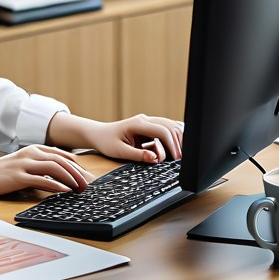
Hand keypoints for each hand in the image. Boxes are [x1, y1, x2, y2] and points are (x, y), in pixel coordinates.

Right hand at [0, 144, 94, 197]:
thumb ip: (38, 167)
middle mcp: (30, 154)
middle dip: (78, 172)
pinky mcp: (18, 176)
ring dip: (70, 178)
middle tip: (90, 183)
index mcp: (33, 150)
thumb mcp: (22, 165)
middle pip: (61, 160)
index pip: (60, 155)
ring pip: (54, 167)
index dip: (76, 165)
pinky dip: (56, 185)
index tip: (88, 175)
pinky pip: (42, 180)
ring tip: (81, 188)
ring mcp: (24, 164)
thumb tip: (58, 178)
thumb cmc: (0, 173)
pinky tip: (65, 191)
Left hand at [47, 112, 182, 164]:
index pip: (162, 131)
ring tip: (179, 155)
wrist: (97, 134)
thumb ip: (138, 155)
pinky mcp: (148, 127)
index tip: (176, 159)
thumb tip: (155, 158)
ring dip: (176, 139)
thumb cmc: (106, 142)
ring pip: (169, 126)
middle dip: (178, 142)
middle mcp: (144, 120)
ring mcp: (147, 122)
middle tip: (180, 159)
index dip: (172, 145)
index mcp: (138, 124)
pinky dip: (171, 138)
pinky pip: (164, 130)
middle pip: (170, 126)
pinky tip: (174, 148)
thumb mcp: (120, 151)